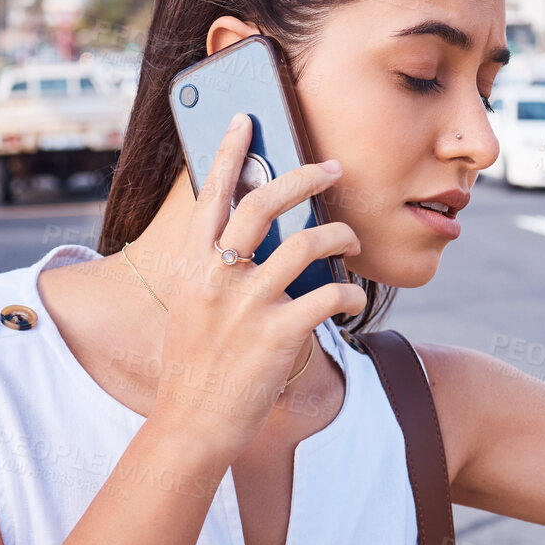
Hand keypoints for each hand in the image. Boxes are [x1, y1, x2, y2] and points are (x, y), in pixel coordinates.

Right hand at [148, 112, 366, 460]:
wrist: (192, 424)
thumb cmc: (196, 369)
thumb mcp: (193, 310)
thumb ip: (217, 276)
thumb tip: (253, 247)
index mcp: (193, 266)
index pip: (213, 195)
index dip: (230, 153)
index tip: (246, 120)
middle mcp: (218, 277)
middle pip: (264, 204)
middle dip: (303, 177)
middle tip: (332, 167)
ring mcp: (247, 304)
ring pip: (306, 244)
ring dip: (338, 234)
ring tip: (352, 236)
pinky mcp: (277, 333)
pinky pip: (328, 295)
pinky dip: (348, 292)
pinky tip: (352, 300)